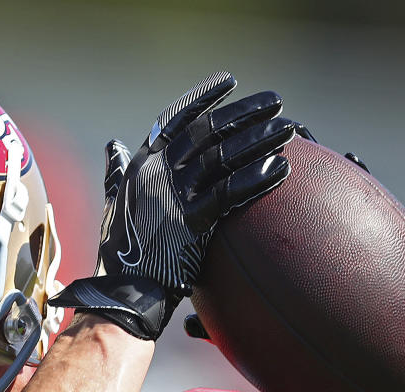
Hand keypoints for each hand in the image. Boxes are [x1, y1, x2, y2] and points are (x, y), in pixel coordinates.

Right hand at [50, 71, 295, 339]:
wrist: (121, 294)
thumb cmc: (120, 254)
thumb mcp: (114, 204)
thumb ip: (117, 173)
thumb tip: (114, 147)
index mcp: (141, 166)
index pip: (175, 119)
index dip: (203, 98)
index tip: (229, 83)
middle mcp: (157, 174)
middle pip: (207, 131)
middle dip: (244, 113)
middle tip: (275, 102)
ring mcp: (174, 197)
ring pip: (223, 157)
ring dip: (259, 140)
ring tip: (289, 129)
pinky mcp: (191, 224)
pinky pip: (229, 194)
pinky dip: (257, 179)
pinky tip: (282, 169)